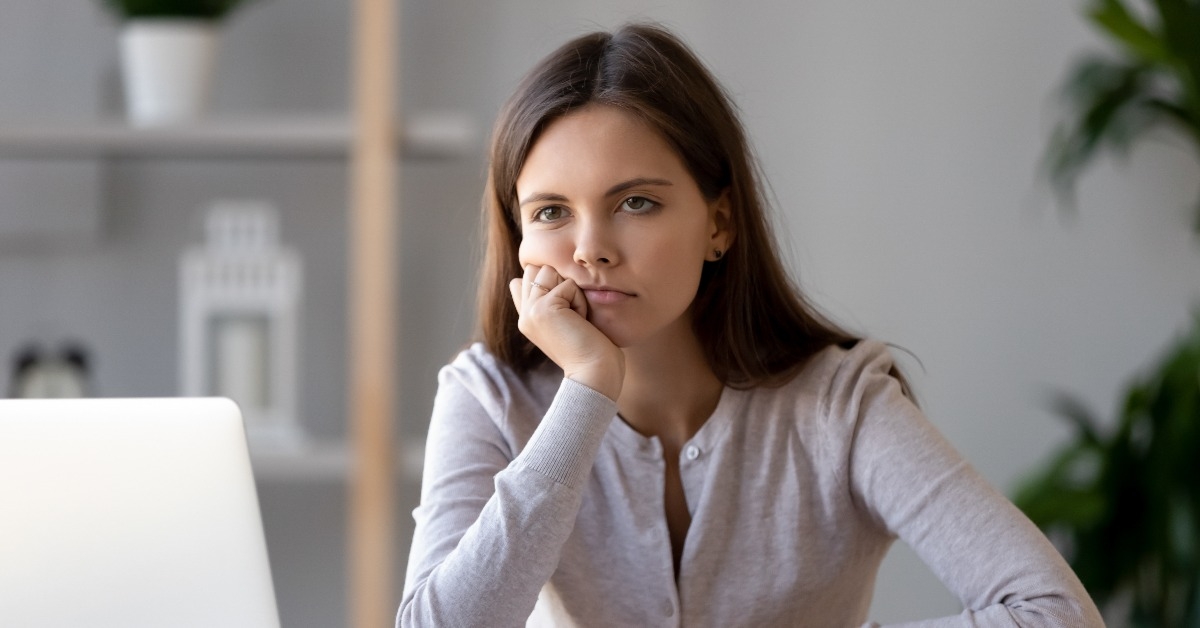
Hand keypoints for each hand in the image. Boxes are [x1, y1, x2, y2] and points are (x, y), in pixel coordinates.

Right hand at [509, 265, 623, 399]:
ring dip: (571, 291)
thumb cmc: (591, 349)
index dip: (549, 284)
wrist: (594, 373)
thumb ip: (549, 299)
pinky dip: (580, 301)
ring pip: (550, 272)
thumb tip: (541, 274)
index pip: (523, 280)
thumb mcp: (564, 321)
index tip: (566, 313)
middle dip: (561, 284)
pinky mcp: (543, 309)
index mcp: (526, 318)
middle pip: (537, 269)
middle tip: (572, 315)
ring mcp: (530, 311)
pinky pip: (568, 285)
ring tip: (576, 318)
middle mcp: (524, 314)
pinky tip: (581, 322)